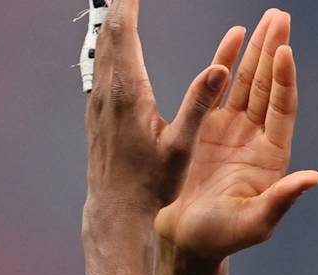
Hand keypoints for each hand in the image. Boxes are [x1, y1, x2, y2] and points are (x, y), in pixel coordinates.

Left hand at [82, 0, 233, 229]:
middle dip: (117, 5)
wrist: (115, 210)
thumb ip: (199, 104)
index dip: (127, 4)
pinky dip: (109, 44)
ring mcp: (98, 102)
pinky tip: (113, 42)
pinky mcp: (97, 112)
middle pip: (107, 33)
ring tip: (120, 3)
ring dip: (111, 22)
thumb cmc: (151, 184)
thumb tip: (220, 68)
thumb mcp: (182, 146)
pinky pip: (100, 66)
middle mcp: (108, 92)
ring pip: (100, 49)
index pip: (123, 34)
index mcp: (129, 94)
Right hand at [153, 9, 317, 264]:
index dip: (284, 81)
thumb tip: (314, 178)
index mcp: (272, 158)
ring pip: (248, 82)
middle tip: (280, 17)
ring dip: (257, 50)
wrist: (187, 241)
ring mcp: (232, 131)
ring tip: (268, 19)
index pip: (282, 110)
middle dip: (275, 51)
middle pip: (269, 87)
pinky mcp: (207, 128)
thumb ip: (282, 198)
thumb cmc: (222, 238)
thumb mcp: (255, 222)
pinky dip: (226, 62)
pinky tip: (234, 37)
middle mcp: (256, 139)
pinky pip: (220, 88)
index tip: (285, 51)